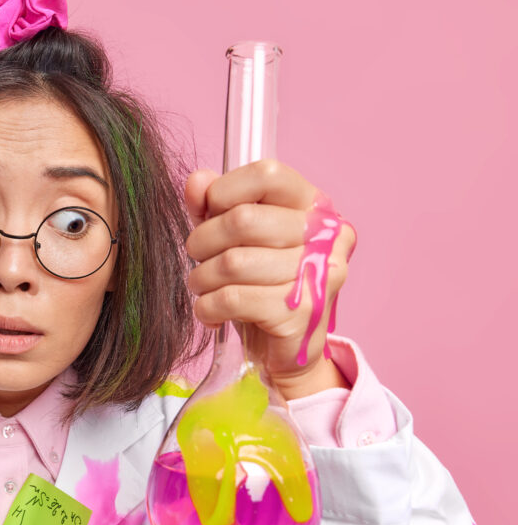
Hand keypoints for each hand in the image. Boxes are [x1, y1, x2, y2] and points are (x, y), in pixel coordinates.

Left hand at [183, 159, 354, 399]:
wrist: (283, 350)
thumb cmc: (259, 285)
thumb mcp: (234, 239)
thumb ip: (214, 206)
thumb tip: (196, 181)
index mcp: (314, 206)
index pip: (268, 175)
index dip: (224, 191)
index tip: (208, 213)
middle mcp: (327, 236)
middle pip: (243, 220)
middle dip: (202, 242)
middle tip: (197, 259)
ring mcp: (320, 275)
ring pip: (233, 262)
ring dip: (202, 278)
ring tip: (202, 287)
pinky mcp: (302, 313)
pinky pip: (233, 298)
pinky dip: (208, 306)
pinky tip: (211, 312)